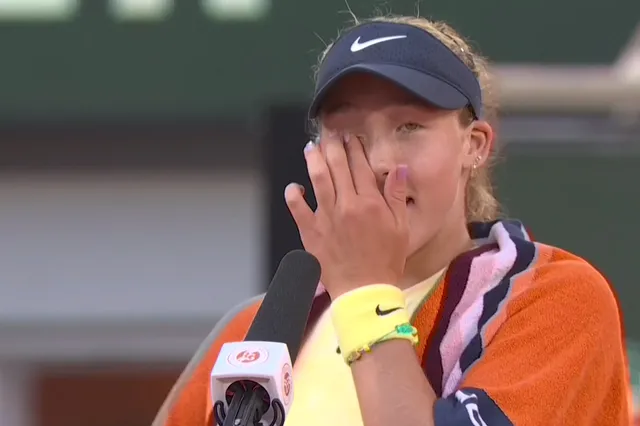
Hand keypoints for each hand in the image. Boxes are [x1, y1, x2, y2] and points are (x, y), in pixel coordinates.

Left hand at [284, 132, 408, 297]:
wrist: (365, 290)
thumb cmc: (386, 260)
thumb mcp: (401, 227)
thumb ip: (397, 196)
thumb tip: (399, 168)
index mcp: (369, 202)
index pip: (360, 166)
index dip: (354, 148)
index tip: (351, 136)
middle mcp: (346, 204)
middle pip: (337, 167)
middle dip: (333, 146)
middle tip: (329, 133)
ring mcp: (326, 217)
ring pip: (317, 180)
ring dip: (314, 160)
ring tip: (311, 147)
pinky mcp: (311, 232)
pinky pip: (297, 209)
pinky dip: (293, 195)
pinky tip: (294, 186)